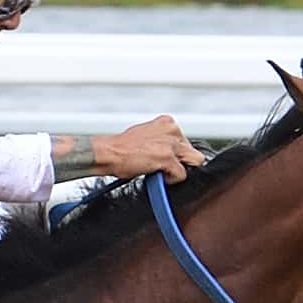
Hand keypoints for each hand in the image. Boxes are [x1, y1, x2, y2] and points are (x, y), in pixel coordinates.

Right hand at [93, 116, 208, 181]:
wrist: (108, 153)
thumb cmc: (123, 148)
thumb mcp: (147, 134)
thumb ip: (164, 140)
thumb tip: (176, 151)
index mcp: (168, 122)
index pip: (187, 143)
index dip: (177, 155)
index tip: (163, 158)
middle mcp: (172, 130)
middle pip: (194, 153)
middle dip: (181, 162)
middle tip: (162, 165)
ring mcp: (170, 144)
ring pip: (193, 163)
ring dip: (178, 169)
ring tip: (160, 169)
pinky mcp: (168, 158)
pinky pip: (182, 175)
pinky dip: (170, 180)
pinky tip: (156, 174)